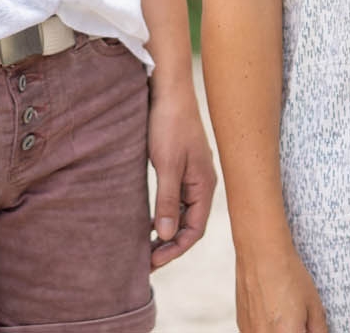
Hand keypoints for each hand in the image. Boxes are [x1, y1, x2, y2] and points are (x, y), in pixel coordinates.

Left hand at [148, 79, 217, 268]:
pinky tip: (147, 220)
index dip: (175, 249)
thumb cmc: (169, 124)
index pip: (194, 230)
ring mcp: (192, 174)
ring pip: (181, 212)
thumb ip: (167, 200)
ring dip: (166, 231)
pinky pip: (175, 198)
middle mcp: (201, 183)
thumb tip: (165, 235)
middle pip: (189, 224)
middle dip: (169, 244)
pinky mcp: (180, 165)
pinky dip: (163, 213)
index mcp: (204, 185)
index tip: (153, 261)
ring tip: (144, 246)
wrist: (169, 89)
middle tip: (144, 261)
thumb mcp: (166, 164)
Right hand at [235, 243, 328, 331]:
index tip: (309, 326)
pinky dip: (266, 328)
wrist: (261, 253)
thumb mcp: (314, 304)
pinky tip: (271, 309)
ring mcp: (250, 332)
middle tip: (299, 316)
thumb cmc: (287, 274)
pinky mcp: (242, 324)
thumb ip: (319, 329)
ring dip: (281, 330)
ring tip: (284, 311)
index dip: (306, 330)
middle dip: (294, 330)